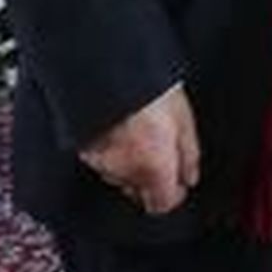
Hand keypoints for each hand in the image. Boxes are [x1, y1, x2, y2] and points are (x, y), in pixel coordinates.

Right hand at [79, 84, 200, 215]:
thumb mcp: (185, 119)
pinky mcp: (81, 147)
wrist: (108, 67)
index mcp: (152, 167)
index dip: (172, 195)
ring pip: (119, 176)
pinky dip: (113, 151)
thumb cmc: (152, 88)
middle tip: (162, 151)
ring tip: (141, 133)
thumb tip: (190, 178)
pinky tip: (121, 128)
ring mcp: (98, 160)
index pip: (161, 205)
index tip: (179, 182)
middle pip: (138, 191)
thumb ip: (189, 155)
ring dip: (131, 164)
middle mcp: (122, 171)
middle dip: (152, 179)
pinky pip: (101, 160)